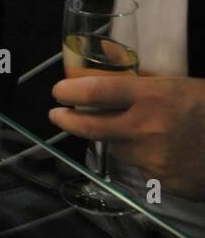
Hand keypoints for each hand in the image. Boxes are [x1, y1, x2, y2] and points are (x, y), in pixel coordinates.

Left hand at [50, 76, 204, 199]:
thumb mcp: (180, 84)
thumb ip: (139, 77)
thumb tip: (100, 56)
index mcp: (153, 97)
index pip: (94, 92)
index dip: (69, 91)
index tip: (59, 91)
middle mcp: (147, 128)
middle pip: (89, 127)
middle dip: (67, 120)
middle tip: (58, 115)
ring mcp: (154, 158)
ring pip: (117, 147)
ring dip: (118, 139)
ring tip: (143, 130)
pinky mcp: (163, 182)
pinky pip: (140, 167)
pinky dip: (143, 157)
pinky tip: (166, 149)